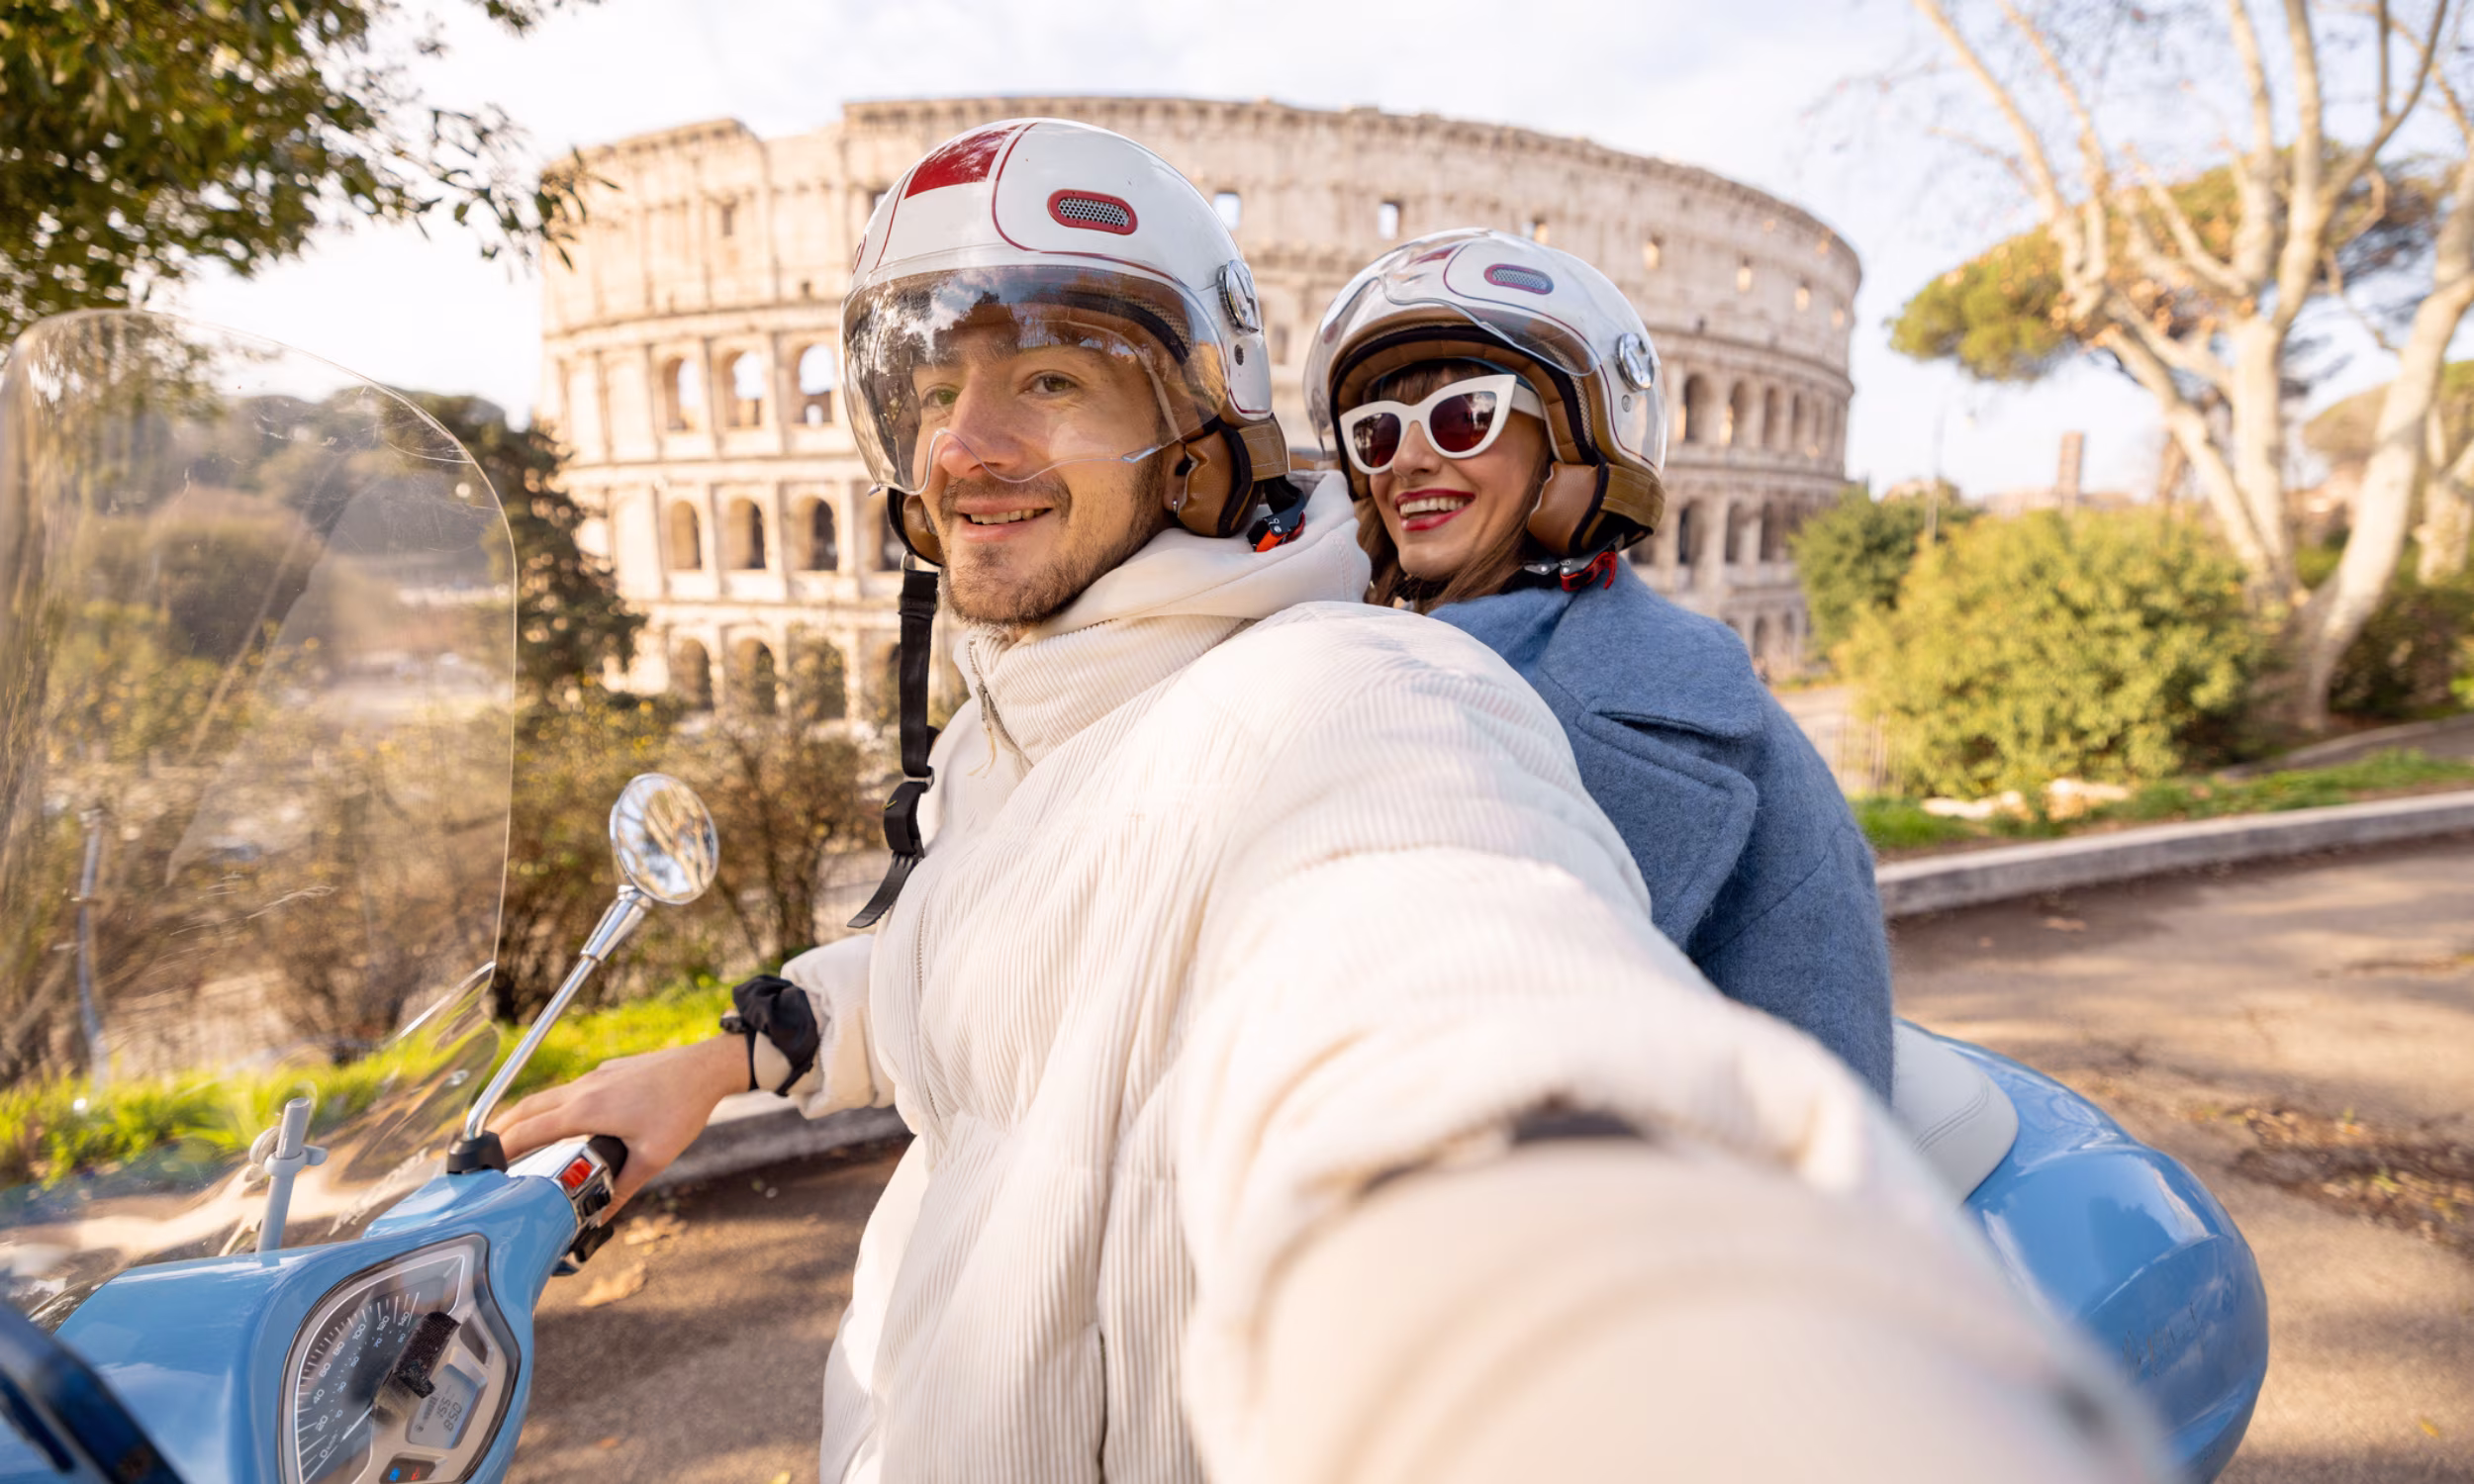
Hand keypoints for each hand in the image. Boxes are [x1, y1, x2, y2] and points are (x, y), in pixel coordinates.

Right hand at [492, 1035, 746, 1210]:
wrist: (706, 1068)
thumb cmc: (681, 1109)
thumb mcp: (653, 1158)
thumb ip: (623, 1189)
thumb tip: (601, 1216)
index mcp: (586, 1110)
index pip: (528, 1130)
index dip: (500, 1148)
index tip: (481, 1166)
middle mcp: (583, 1089)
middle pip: (526, 1109)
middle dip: (499, 1130)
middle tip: (481, 1154)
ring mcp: (594, 1077)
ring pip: (546, 1097)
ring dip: (525, 1117)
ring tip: (511, 1141)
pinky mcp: (607, 1073)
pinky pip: (568, 1092)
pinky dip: (551, 1108)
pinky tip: (560, 1125)